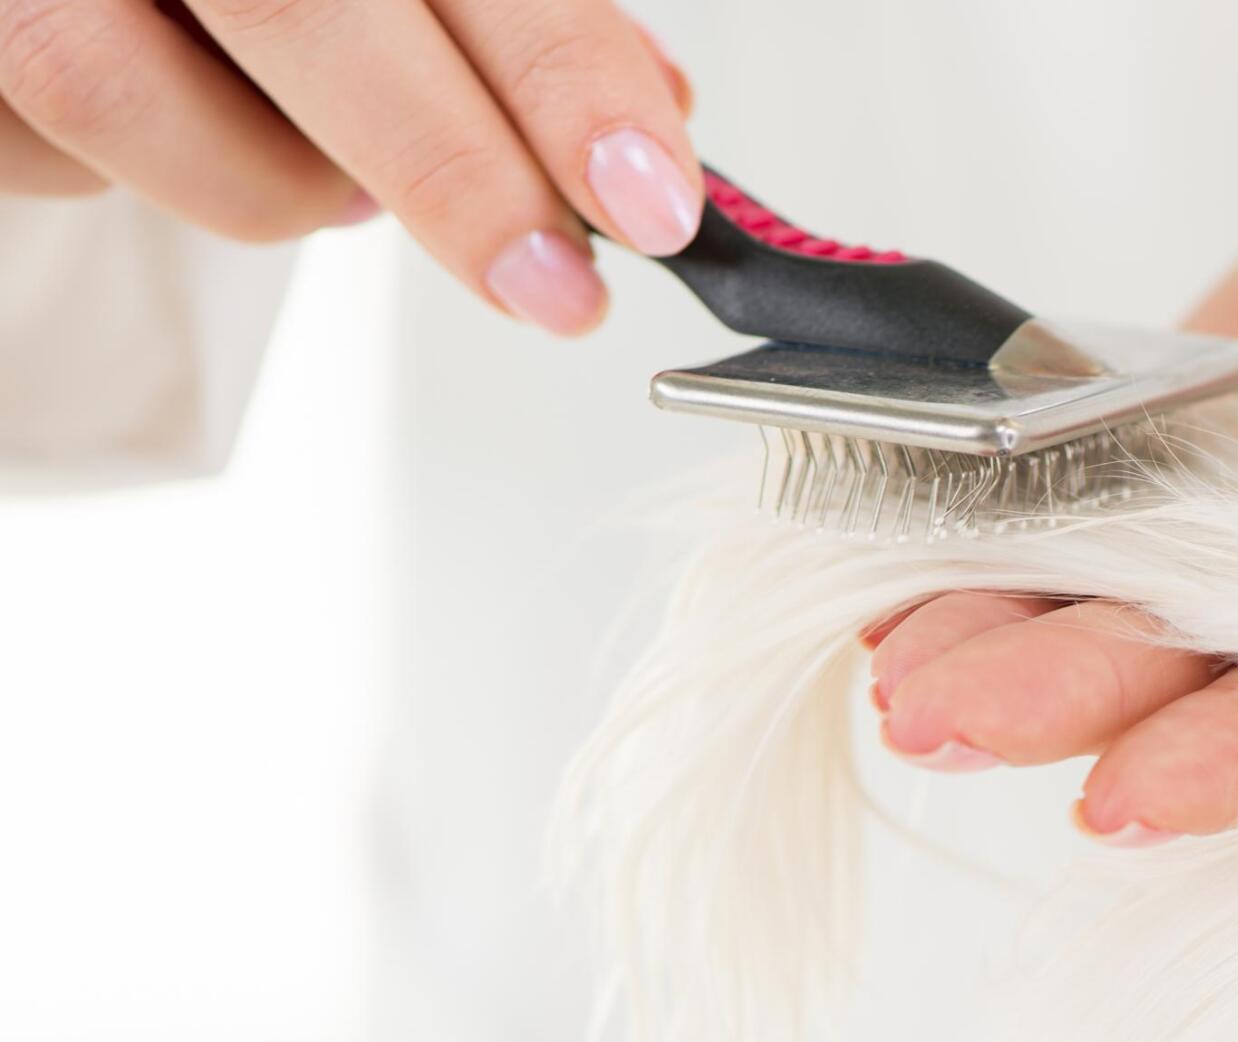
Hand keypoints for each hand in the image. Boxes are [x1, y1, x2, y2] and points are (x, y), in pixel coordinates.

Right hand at [0, 0, 698, 335]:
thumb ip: (509, 15)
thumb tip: (652, 118)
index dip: (565, 70)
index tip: (652, 198)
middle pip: (309, 4)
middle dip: (460, 171)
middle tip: (558, 290)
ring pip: (141, 99)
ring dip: (285, 183)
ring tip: (336, 169)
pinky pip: (59, 150)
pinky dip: (160, 175)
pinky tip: (197, 121)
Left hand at [865, 92, 1237, 842]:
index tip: (1134, 790)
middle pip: (1205, 687)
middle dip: (1077, 708)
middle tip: (950, 724)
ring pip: (1120, 623)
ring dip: (1007, 655)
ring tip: (902, 679)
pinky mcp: (1183, 480)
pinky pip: (1079, 527)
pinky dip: (994, 557)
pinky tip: (907, 588)